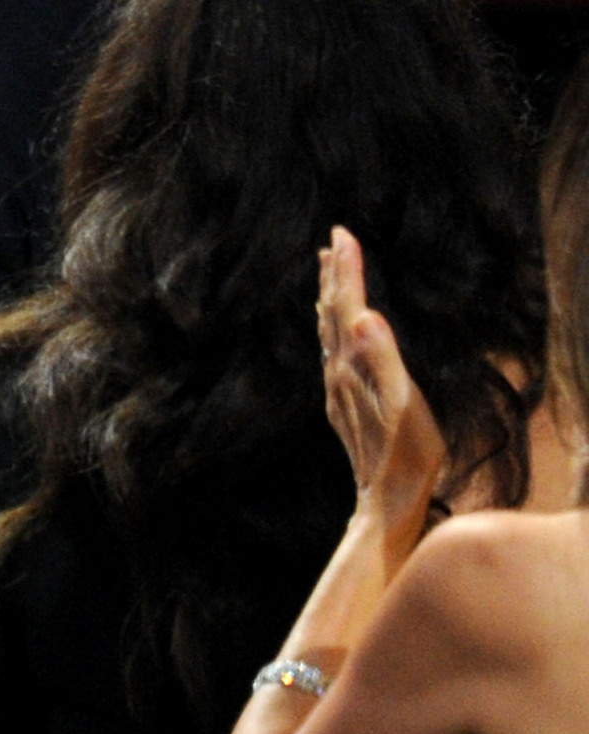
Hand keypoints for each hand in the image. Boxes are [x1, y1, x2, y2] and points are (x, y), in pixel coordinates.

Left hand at [317, 226, 444, 537]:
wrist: (385, 500)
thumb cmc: (406, 454)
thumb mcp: (405, 406)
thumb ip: (384, 359)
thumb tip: (364, 315)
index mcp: (354, 365)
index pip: (348, 305)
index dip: (347, 269)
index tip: (343, 233)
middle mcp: (338, 370)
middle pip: (332, 311)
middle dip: (334, 273)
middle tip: (334, 237)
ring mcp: (337, 385)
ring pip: (328, 328)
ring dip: (330, 294)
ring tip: (328, 267)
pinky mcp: (341, 399)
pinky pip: (332, 348)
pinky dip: (332, 323)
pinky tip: (334, 324)